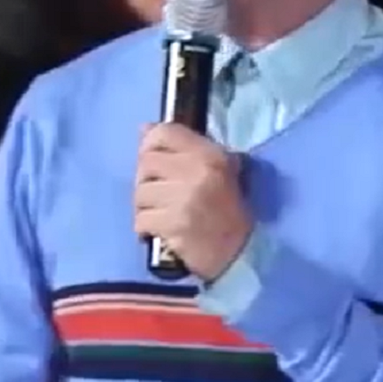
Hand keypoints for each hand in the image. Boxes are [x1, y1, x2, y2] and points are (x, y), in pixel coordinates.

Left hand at [134, 123, 251, 281]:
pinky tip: (158, 230)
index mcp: (210, 155)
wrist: (241, 252)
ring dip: (145, 206)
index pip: (165, 133)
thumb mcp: (220, 169)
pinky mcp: (173, 225)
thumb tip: (145, 129)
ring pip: (140, 193)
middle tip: (157, 192)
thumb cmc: (229, 208)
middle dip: (146, 179)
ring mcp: (184, 199)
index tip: (152, 158)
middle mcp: (196, 172)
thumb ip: (184, 147)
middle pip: (146, 162)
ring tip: (159, 213)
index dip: (150, 143)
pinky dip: (146, 227)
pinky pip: (142, 219)